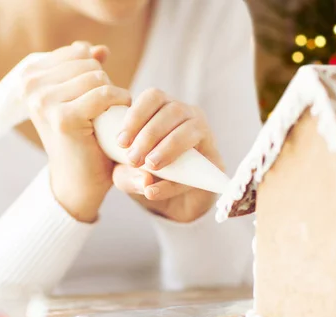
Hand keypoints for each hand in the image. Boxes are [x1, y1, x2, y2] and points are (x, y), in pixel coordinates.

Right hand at [21, 41, 130, 221]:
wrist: (78, 180)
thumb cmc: (82, 137)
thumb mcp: (80, 96)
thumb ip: (87, 69)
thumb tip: (100, 49)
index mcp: (28, 75)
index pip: (78, 52)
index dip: (95, 74)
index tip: (92, 99)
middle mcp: (29, 85)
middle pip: (88, 63)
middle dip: (104, 85)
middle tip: (101, 112)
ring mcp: (43, 101)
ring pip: (97, 76)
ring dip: (112, 95)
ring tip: (106, 117)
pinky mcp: (63, 118)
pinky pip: (104, 94)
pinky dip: (119, 103)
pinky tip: (117, 120)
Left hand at [112, 89, 223, 222]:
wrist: (171, 200)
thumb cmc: (145, 176)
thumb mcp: (127, 174)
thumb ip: (125, 175)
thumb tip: (145, 181)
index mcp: (162, 109)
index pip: (153, 97)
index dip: (136, 116)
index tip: (121, 142)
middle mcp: (186, 115)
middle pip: (172, 110)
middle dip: (149, 135)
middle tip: (133, 159)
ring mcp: (203, 134)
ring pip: (189, 129)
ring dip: (167, 147)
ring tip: (150, 165)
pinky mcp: (214, 160)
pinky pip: (200, 162)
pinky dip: (176, 179)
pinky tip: (156, 191)